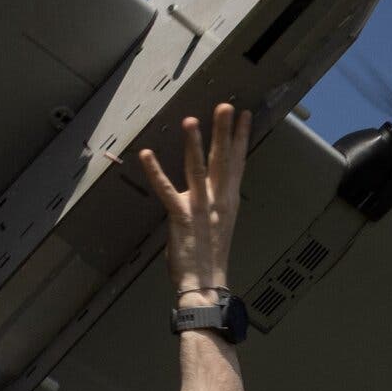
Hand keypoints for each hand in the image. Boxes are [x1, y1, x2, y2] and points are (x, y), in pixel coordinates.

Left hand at [139, 101, 252, 299]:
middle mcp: (218, 201)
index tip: (245, 115)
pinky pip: (166, 190)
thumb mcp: (219, 225)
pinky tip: (146, 154)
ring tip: (192, 119)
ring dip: (195, 143)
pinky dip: (155, 172)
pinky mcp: (182, 217)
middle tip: (226, 105)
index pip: (238, 163)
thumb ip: (216, 204)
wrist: (205, 285)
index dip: (241, 138)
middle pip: (223, 160)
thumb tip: (214, 191)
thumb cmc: (209, 258)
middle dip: (224, 131)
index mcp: (228, 202)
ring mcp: (201, 208)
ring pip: (198, 169)